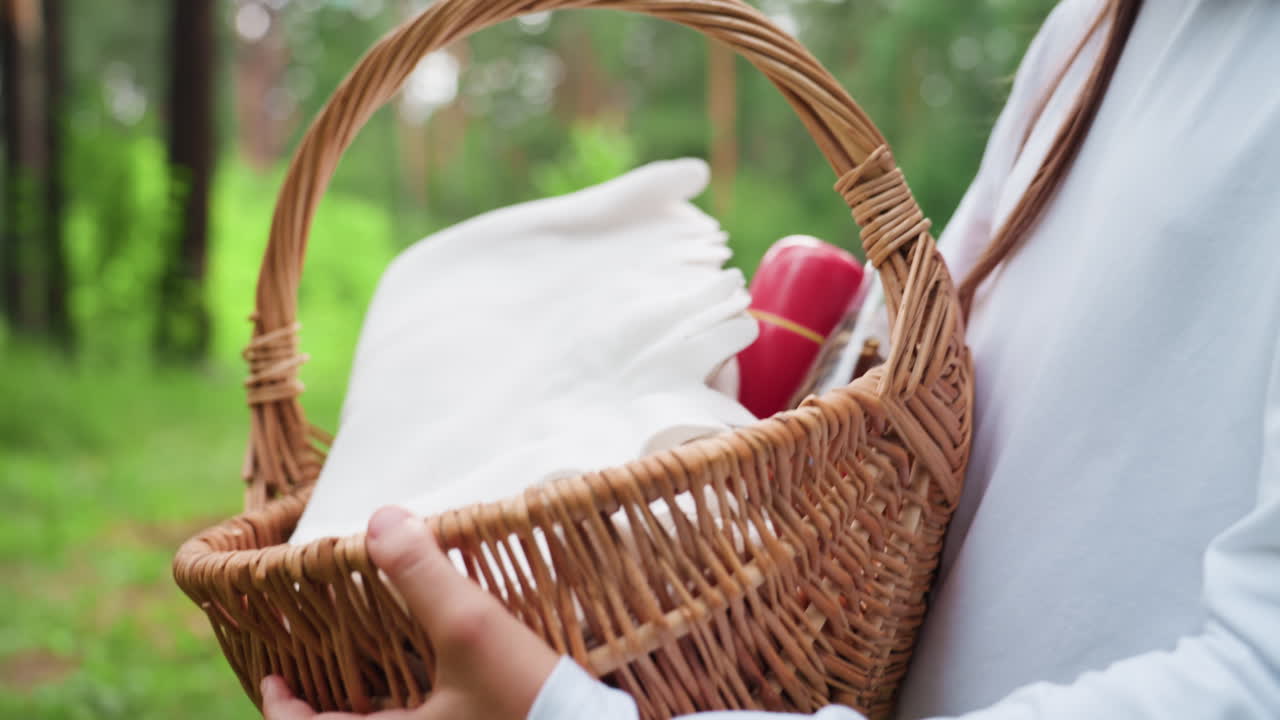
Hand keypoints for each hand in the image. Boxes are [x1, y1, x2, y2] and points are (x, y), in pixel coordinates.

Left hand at [262, 506, 559, 719]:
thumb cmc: (527, 703)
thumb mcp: (471, 629)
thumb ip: (424, 576)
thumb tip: (381, 520)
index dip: (285, 708)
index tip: (273, 679)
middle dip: (330, 711)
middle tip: (319, 680)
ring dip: (374, 714)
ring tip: (376, 679)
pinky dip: (418, 713)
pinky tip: (440, 689)